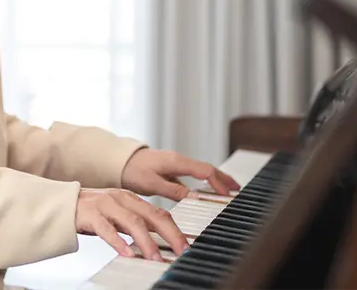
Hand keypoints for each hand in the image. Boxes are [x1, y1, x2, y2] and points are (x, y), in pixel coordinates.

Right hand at [75, 188, 187, 260]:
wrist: (62, 204)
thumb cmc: (92, 213)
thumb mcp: (117, 216)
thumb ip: (135, 226)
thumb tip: (156, 244)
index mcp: (131, 199)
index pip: (159, 213)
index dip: (175, 230)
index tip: (186, 246)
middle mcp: (122, 199)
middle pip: (152, 215)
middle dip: (170, 234)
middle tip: (181, 251)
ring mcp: (106, 205)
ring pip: (132, 222)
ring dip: (147, 241)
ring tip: (155, 257)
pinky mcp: (90, 214)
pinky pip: (106, 229)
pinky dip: (118, 241)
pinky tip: (126, 253)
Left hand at [121, 148, 240, 200]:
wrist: (120, 161)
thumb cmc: (133, 170)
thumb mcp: (152, 184)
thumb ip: (174, 191)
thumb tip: (195, 197)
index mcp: (176, 162)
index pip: (204, 171)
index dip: (218, 182)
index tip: (228, 193)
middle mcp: (179, 160)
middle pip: (206, 169)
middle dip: (222, 178)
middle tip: (236, 188)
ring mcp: (175, 164)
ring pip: (200, 171)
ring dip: (214, 179)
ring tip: (226, 189)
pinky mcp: (171, 169)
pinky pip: (191, 175)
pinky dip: (201, 182)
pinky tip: (204, 192)